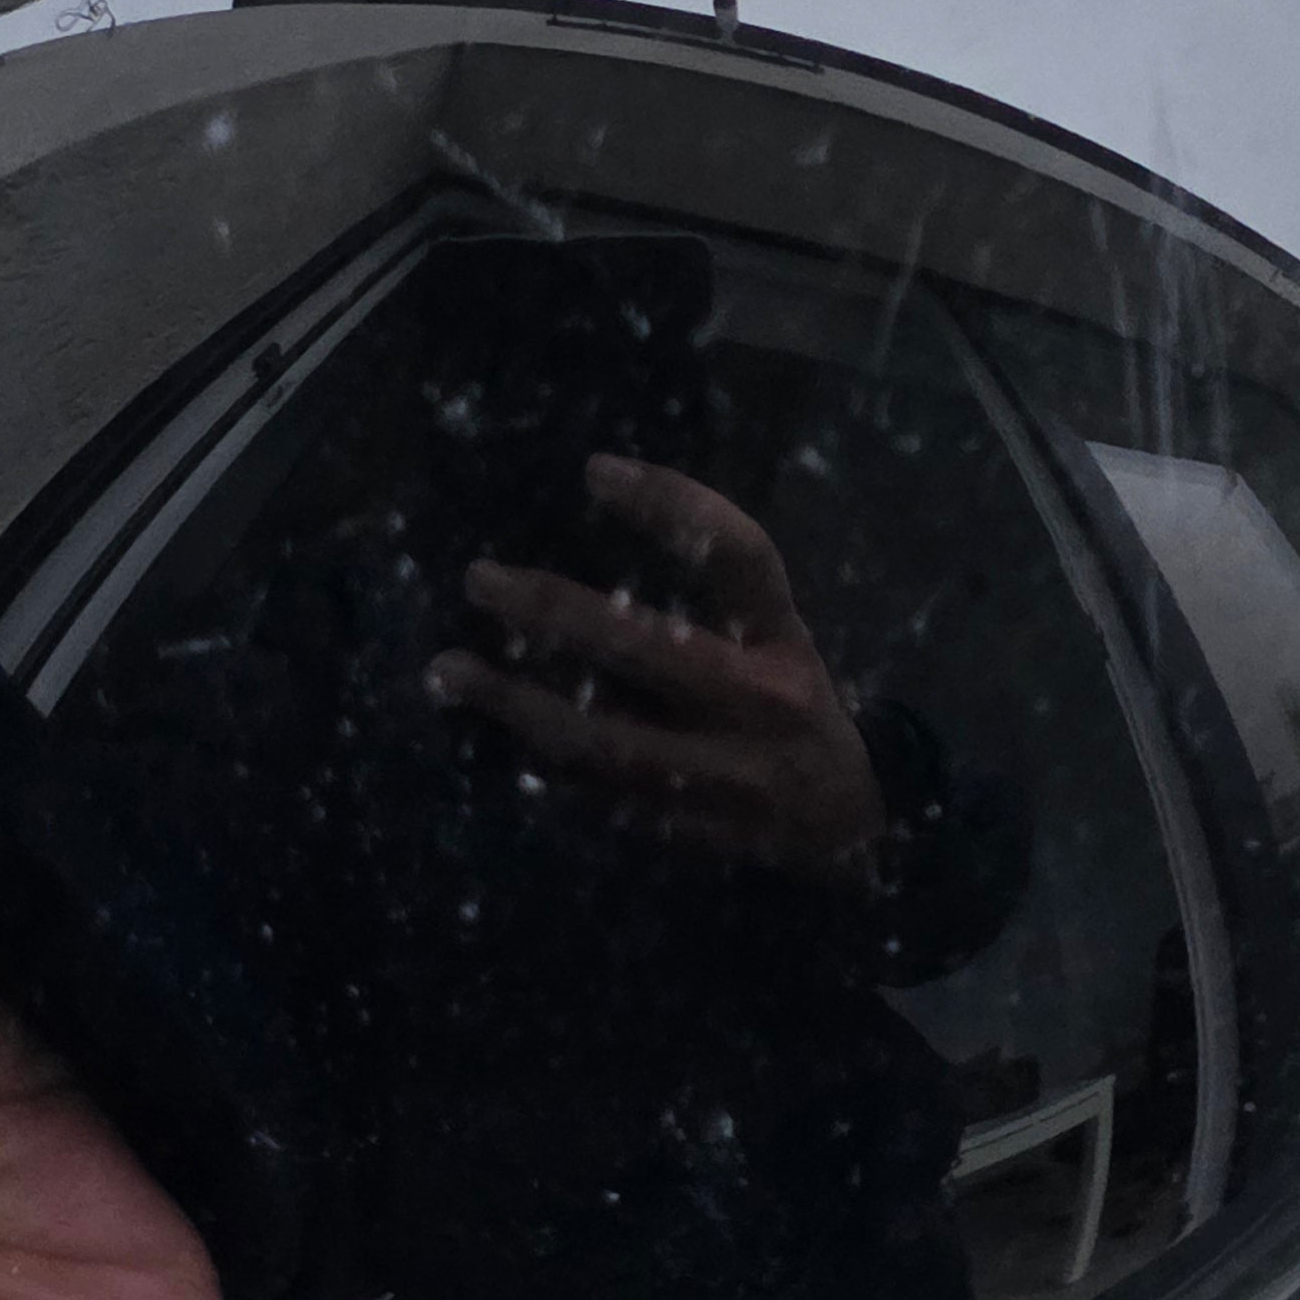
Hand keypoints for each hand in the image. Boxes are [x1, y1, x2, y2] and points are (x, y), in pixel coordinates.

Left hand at [430, 454, 888, 891]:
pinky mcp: (689, 829)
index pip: (739, 555)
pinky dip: (538, 761)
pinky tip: (485, 735)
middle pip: (650, 646)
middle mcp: (761, 700)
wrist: (850, 823)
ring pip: (606, 737)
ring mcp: (725, 773)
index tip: (595, 470)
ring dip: (518, 704)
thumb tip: (598, 525)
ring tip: (449, 670)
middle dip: (555, 610)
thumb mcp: (779, 635)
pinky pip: (596, 792)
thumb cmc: (792, 703)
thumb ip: (719, 592)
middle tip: (479, 579)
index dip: (674, 505)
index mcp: (783, 639)